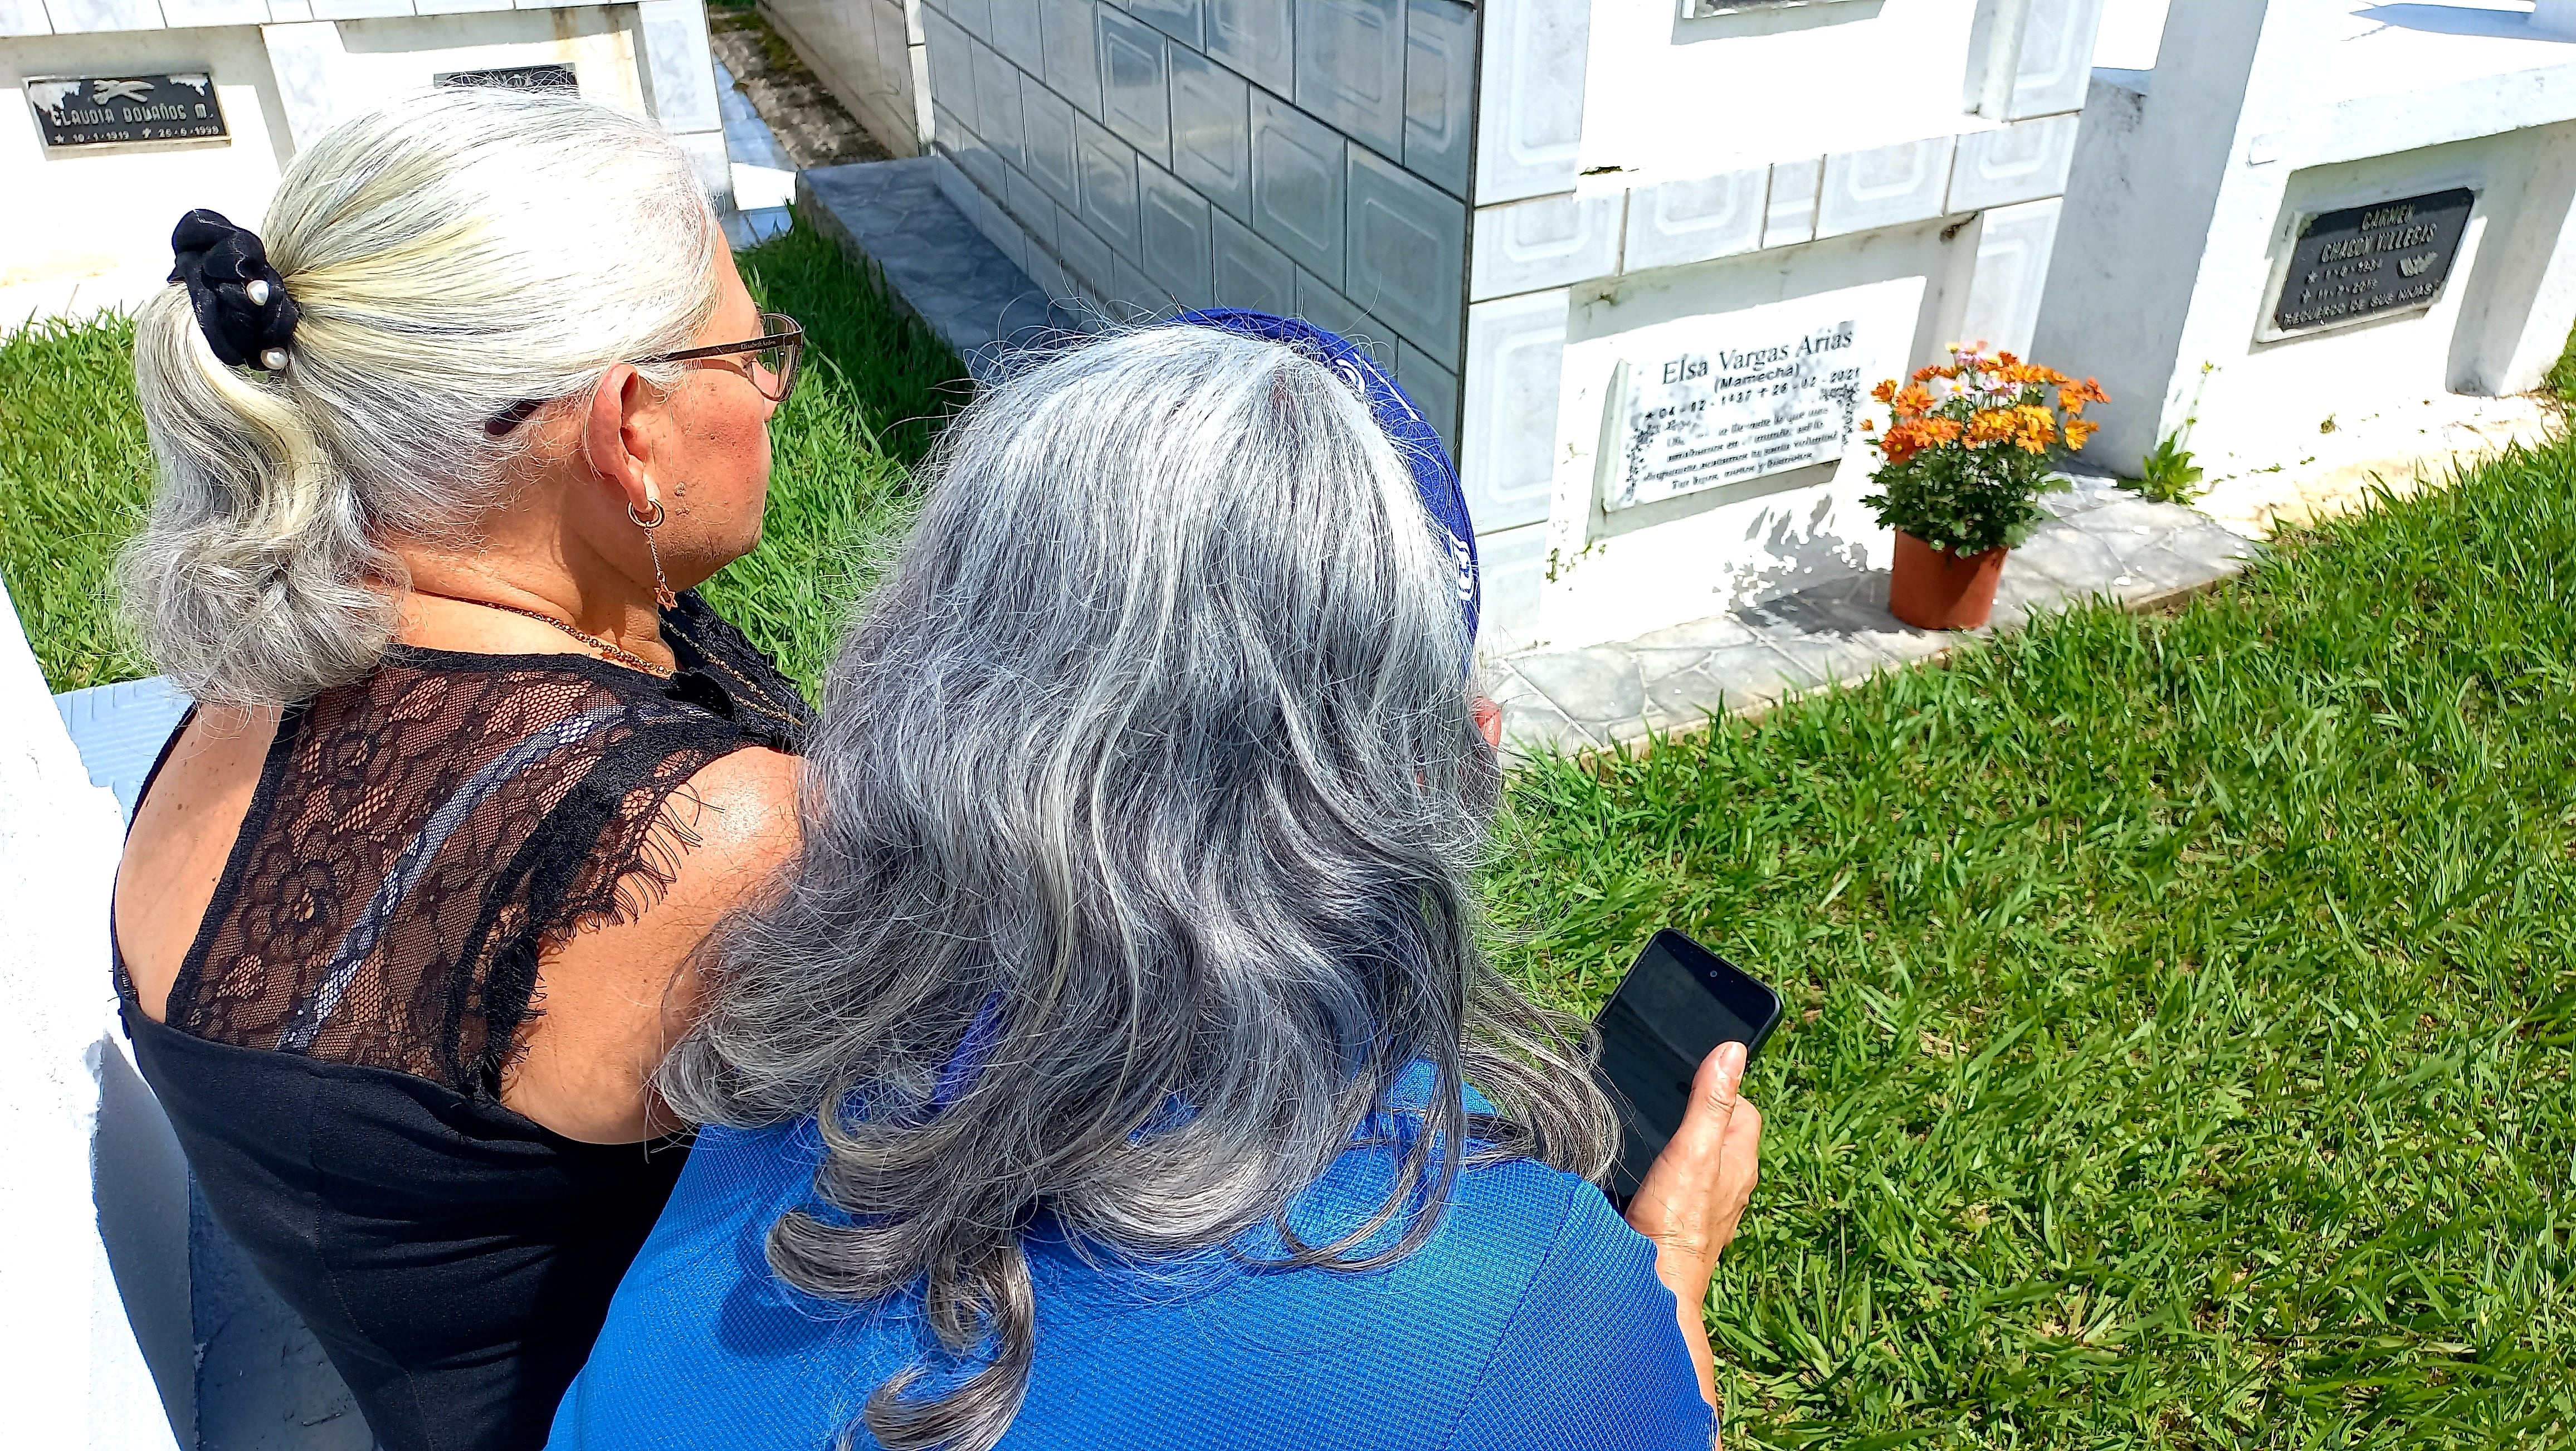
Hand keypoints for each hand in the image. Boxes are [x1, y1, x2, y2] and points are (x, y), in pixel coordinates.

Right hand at [1624, 1040, 1761, 1418]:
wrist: (1653, 1288)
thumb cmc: (1675, 1223)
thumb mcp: (1694, 1151)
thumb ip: (1710, 1102)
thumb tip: (1733, 1051)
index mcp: (1739, 1161)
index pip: (1745, 1109)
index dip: (1721, 1088)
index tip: (1689, 1079)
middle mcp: (1731, 1184)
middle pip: (1722, 1134)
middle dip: (1698, 1115)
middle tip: (1666, 1104)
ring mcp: (1709, 1207)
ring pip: (1702, 1161)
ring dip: (1683, 1145)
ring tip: (1655, 1135)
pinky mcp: (1685, 1224)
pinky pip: (1684, 1186)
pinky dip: (1669, 1174)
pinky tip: (1646, 1176)